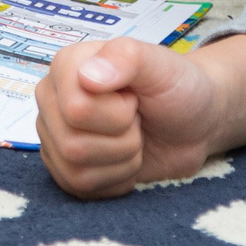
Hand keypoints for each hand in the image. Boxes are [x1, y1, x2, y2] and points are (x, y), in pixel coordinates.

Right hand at [37, 36, 226, 196]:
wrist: (193, 124)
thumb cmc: (176, 88)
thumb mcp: (161, 65)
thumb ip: (126, 58)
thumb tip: (87, 77)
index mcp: (67, 65)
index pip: (76, 109)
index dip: (116, 114)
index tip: (134, 98)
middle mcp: (53, 98)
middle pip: (72, 144)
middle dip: (123, 140)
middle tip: (137, 120)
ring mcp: (55, 133)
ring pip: (75, 168)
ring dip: (121, 159)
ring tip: (134, 136)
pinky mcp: (64, 165)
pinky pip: (78, 187)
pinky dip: (115, 179)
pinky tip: (126, 157)